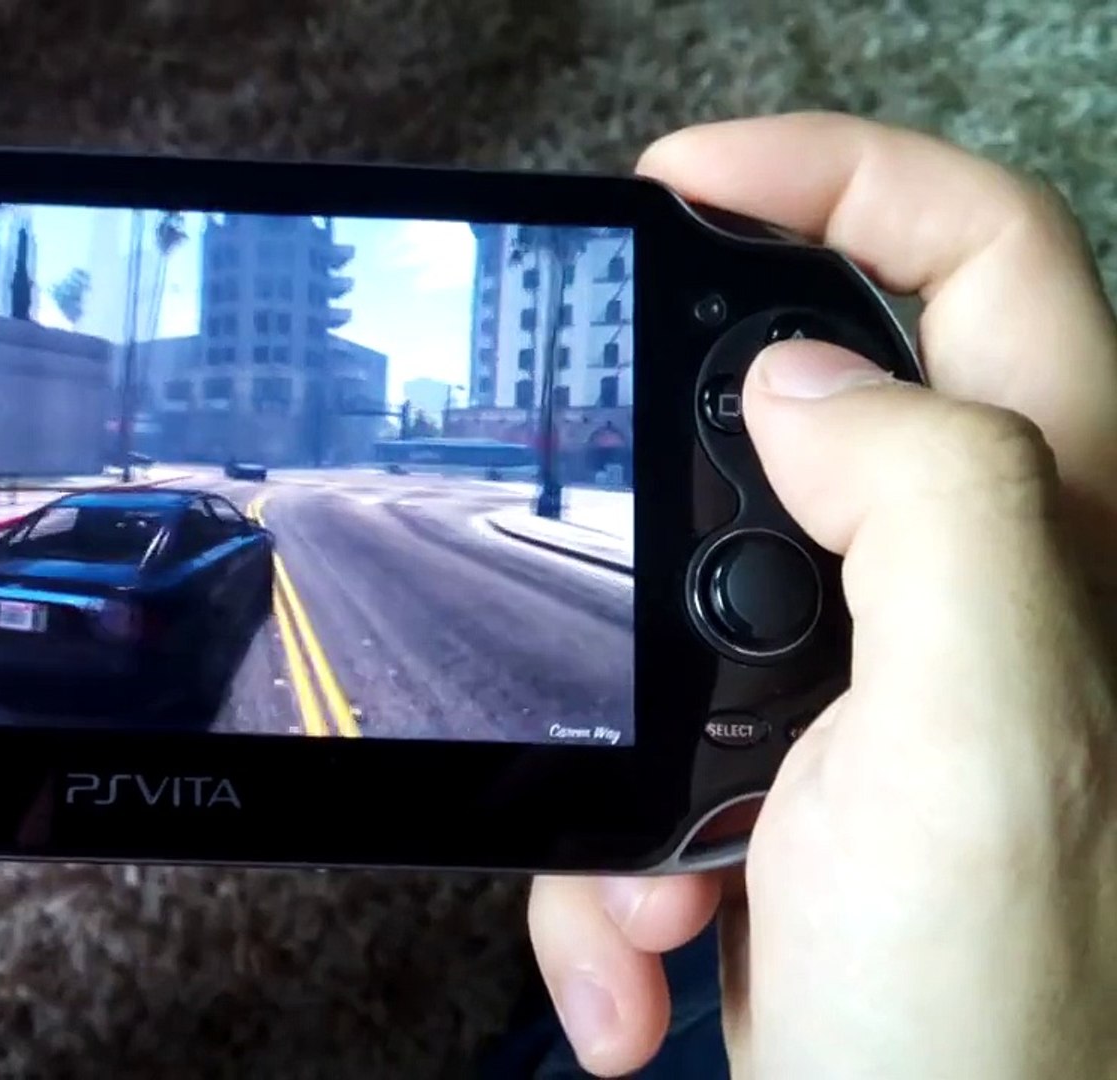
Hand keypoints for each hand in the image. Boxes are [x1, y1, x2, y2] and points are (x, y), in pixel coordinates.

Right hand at [528, 115, 1116, 1075]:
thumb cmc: (997, 1030)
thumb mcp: (983, 745)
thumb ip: (930, 509)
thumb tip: (802, 381)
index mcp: (1063, 543)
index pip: (989, 261)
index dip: (840, 179)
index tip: (680, 177)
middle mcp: (985, 601)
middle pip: (800, 429)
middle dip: (660, 528)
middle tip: (587, 559)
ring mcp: (880, 702)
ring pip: (683, 618)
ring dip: (623, 765)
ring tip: (661, 895)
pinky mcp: (792, 794)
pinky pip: (651, 762)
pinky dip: (613, 874)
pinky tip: (654, 959)